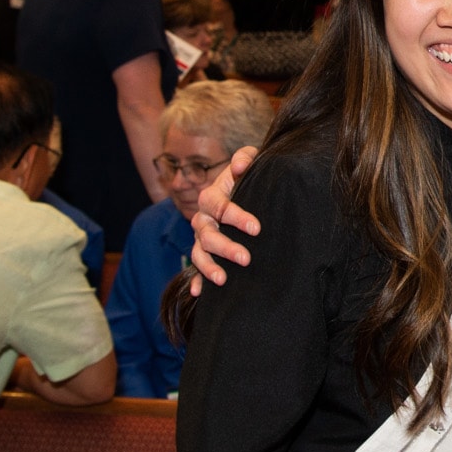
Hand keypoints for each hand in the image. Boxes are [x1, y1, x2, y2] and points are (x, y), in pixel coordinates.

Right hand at [187, 146, 262, 292]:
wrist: (242, 190)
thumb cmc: (246, 177)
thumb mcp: (247, 162)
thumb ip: (245, 158)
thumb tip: (240, 166)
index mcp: (211, 197)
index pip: (220, 207)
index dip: (237, 217)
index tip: (256, 228)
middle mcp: (202, 219)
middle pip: (207, 234)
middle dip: (226, 247)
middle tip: (247, 258)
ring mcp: (200, 237)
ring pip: (199, 253)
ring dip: (209, 267)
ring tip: (223, 280)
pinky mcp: (204, 252)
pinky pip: (195, 269)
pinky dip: (196, 281)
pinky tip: (199, 293)